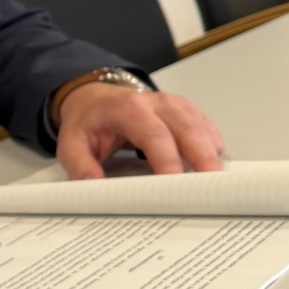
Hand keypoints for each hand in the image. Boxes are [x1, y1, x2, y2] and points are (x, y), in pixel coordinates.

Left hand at [55, 82, 225, 177]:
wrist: (94, 98)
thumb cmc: (88, 122)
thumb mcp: (72, 144)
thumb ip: (81, 167)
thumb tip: (96, 188)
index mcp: (128, 108)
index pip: (154, 135)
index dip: (167, 161)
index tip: (174, 185)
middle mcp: (157, 103)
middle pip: (188, 130)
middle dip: (201, 160)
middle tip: (210, 190)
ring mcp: (176, 106)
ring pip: (202, 130)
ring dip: (210, 157)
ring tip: (216, 186)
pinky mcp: (188, 113)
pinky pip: (207, 130)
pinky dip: (212, 150)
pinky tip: (210, 169)